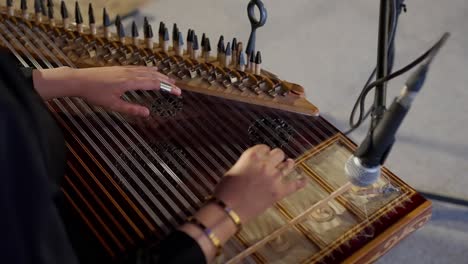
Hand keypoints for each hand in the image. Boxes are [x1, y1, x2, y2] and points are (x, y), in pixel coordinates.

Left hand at [32, 66, 180, 116]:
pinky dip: (150, 69)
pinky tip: (153, 69)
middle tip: (178, 88)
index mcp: (130, 82)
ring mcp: (125, 69)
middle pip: (153, 76)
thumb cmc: (94, 94)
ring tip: (169, 79)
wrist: (79, 80)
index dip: (167, 88)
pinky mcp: (121, 68)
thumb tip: (147, 113)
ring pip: (147, 71)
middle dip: (167, 82)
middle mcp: (130, 73)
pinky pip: (140, 68)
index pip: (154, 84)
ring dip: (160, 75)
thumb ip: (131, 109)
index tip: (178, 92)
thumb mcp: (113, 105)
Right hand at [214, 145, 306, 222]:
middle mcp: (265, 163)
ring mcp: (274, 177)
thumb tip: (253, 166)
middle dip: (276, 157)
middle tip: (274, 161)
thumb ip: (247, 164)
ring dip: (288, 164)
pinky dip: (300, 183)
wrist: (229, 208)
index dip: (265, 152)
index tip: (265, 155)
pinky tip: (304, 181)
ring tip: (290, 163)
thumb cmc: (226, 190)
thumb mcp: (234, 170)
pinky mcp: (279, 191)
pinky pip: (295, 185)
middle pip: (278, 153)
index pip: (265, 147)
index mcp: (252, 155)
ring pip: (287, 165)